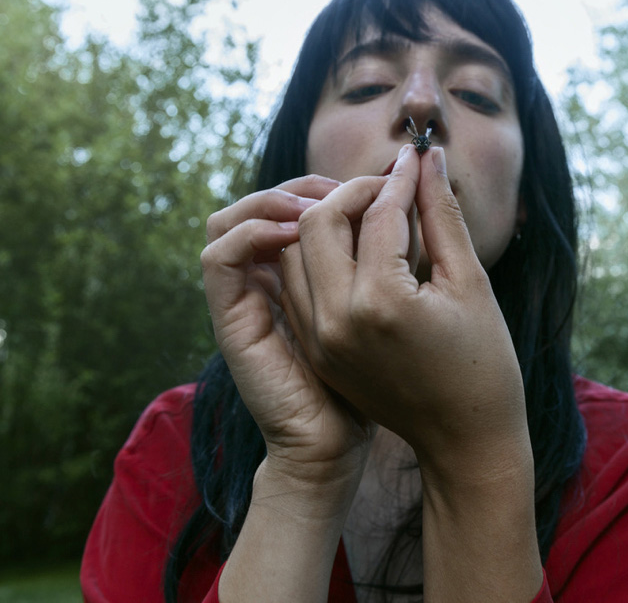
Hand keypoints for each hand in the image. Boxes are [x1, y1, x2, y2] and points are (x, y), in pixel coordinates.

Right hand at [200, 176, 374, 493]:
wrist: (336, 445)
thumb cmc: (374, 383)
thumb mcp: (388, 304)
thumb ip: (384, 255)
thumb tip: (408, 196)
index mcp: (299, 277)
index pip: (297, 207)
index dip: (329, 186)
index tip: (380, 182)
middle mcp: (265, 282)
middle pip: (264, 205)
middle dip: (307, 187)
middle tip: (350, 189)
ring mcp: (244, 299)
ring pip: (231, 220)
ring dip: (274, 200)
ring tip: (321, 204)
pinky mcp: (230, 321)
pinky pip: (220, 258)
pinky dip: (252, 232)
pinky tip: (294, 232)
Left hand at [278, 146, 530, 479]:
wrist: (465, 440)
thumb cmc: (483, 364)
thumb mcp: (470, 283)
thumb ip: (442, 215)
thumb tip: (427, 159)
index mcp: (380, 302)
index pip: (379, 214)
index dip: (403, 178)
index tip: (418, 157)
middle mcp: (336, 320)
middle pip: (316, 222)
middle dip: (353, 193)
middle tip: (391, 188)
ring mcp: (319, 340)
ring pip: (295, 252)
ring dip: (328, 224)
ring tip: (373, 218)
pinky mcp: (316, 352)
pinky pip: (297, 287)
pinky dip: (318, 258)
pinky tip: (357, 253)